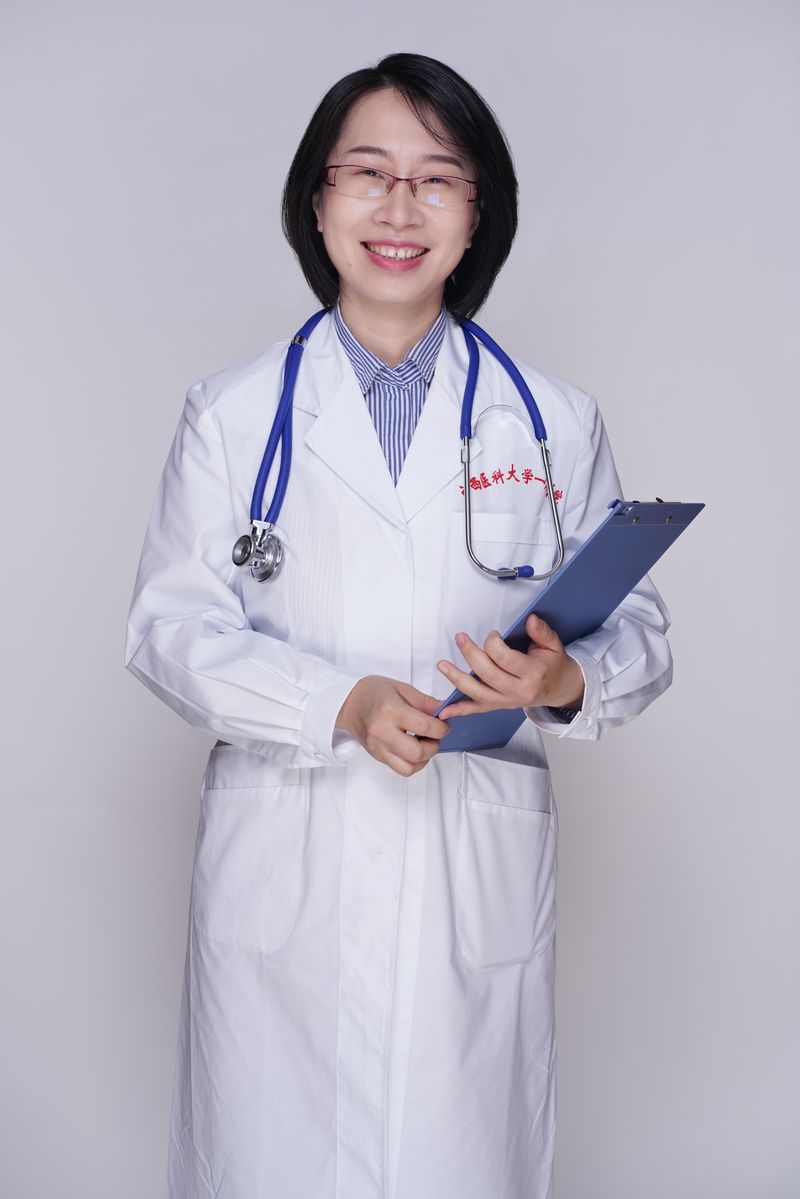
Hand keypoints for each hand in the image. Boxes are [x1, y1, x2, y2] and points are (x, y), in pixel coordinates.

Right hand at [335, 676, 449, 776]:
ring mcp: (378, 747)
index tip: (444, 725)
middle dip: (434, 746)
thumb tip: (445, 710)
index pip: (424, 726)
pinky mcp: (378, 756)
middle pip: (417, 752)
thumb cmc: (372, 692)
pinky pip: (401, 769)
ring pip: (410, 767)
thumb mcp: (401, 688)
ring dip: (424, 758)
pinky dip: (413, 763)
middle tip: (435, 735)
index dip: (441, 728)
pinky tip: (414, 750)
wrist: (348, 703)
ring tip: (425, 743)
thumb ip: (425, 702)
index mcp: (389, 711)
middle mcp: (382, 732)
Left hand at [436, 613, 584, 718]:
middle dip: (471, 654)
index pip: (506, 659)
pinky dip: (459, 710)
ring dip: (457, 679)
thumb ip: (542, 632)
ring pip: (478, 692)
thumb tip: (531, 619)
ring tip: (442, 665)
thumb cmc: (554, 666)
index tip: (493, 634)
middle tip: (461, 638)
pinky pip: (477, 709)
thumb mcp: (554, 645)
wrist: (560, 689)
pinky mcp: (499, 706)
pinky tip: (445, 710)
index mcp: (533, 674)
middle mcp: (518, 691)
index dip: (494, 644)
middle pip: (488, 674)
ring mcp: (507, 701)